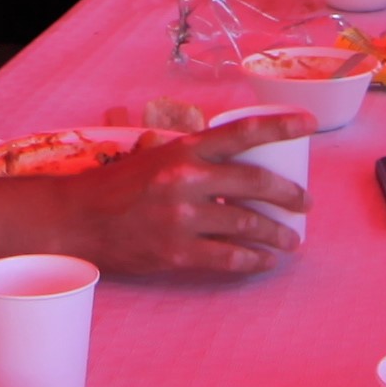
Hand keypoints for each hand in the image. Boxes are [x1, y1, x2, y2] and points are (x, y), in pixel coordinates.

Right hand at [73, 118, 310, 279]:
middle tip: (305, 204)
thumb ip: (191, 158)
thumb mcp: (154, 156)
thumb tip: (233, 164)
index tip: (309, 125)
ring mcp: (182, 217)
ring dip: (277, 234)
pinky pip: (227, 257)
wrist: (76, 219)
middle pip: (255, 183)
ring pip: (247, 224)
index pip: (241, 132)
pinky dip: (253, 260)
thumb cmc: (115, 186)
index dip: (280, 126)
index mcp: (183, 149)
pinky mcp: (176, 252)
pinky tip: (265, 261)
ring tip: (291, 240)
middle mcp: (186, 179)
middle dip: (289, 195)